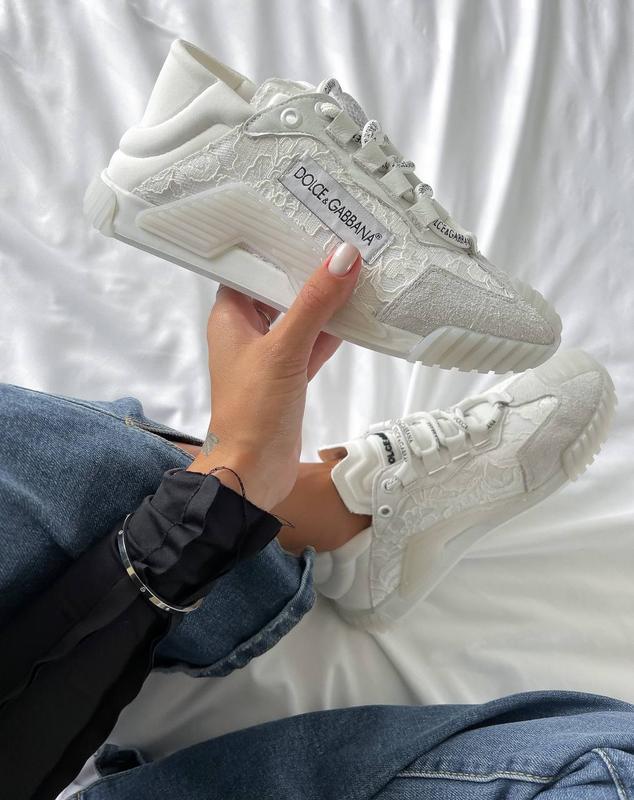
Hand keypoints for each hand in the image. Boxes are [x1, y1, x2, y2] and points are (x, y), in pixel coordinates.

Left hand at [187, 243, 360, 509]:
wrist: (253, 472)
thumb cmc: (254, 409)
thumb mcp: (285, 349)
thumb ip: (314, 303)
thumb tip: (344, 256)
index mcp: (230, 316)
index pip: (249, 266)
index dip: (274, 242)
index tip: (305, 216)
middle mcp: (246, 330)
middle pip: (278, 288)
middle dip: (307, 267)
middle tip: (342, 235)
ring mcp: (269, 354)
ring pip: (299, 316)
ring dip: (324, 300)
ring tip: (358, 266)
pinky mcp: (289, 376)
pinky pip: (312, 344)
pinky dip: (331, 331)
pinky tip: (358, 311)